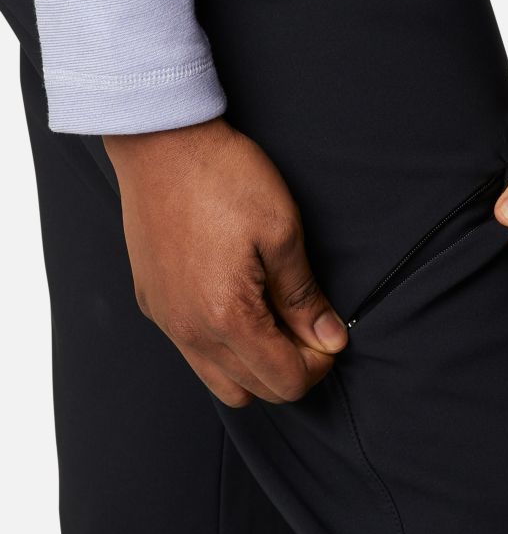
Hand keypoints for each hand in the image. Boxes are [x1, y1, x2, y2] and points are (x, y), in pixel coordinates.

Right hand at [103, 117, 347, 406]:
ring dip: (256, 366)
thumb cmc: (224, 178)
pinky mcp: (152, 303)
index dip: (319, 364)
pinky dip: (224, 349)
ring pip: (219, 381)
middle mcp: (189, 331)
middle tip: (308, 325)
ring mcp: (166, 320)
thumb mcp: (281, 231)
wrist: (161, 143)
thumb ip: (304, 295)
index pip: (285, 380)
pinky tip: (240, 307)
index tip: (329, 334)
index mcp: (226, 316)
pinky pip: (192, 352)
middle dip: (291, 368)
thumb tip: (329, 338)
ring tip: (275, 320)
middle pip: (254, 390)